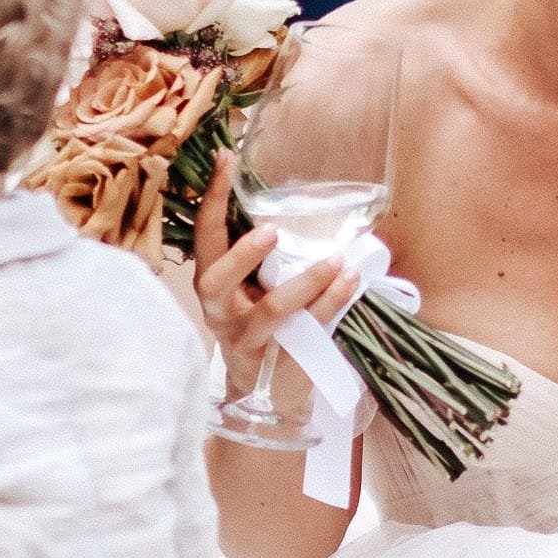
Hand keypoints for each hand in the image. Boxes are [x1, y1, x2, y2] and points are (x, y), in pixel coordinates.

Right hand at [192, 147, 359, 397]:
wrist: (266, 397)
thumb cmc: (262, 327)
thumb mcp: (251, 290)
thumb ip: (261, 257)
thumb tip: (292, 200)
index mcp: (213, 286)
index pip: (205, 237)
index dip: (213, 199)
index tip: (226, 160)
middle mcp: (222, 314)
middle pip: (216, 282)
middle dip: (241, 255)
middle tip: (269, 230)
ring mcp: (249, 341)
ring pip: (271, 310)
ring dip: (306, 282)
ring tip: (337, 261)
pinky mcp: (280, 364)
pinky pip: (308, 331)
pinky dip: (332, 304)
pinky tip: (351, 281)